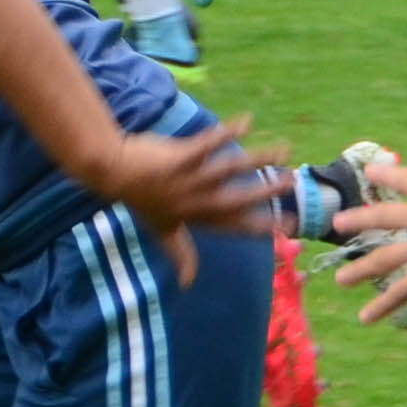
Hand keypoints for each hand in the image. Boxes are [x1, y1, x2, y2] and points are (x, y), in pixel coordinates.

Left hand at [90, 114, 285, 287]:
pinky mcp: (179, 157)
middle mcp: (196, 200)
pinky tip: (248, 121)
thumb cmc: (141, 201)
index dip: (261, 226)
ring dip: (257, 160)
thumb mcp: (163, 233)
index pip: (235, 225)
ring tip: (283, 150)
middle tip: (292, 183)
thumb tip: (187, 284)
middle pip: (236, 198)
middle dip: (266, 192)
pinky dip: (226, 133)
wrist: (115, 172)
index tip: (289, 226)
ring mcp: (188, 178)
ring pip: (228, 170)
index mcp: (197, 216)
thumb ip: (181, 255)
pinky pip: (206, 145)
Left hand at [330, 120, 406, 325]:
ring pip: (387, 258)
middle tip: (338, 224)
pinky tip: (365, 318)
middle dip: (361, 221)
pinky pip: (404, 291)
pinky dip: (384, 306)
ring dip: (362, 270)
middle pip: (386, 219)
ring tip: (340, 280)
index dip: (390, 175)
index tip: (370, 172)